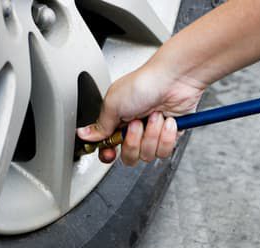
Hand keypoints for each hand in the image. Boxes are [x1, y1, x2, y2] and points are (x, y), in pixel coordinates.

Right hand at [77, 63, 205, 165]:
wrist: (174, 79)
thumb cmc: (144, 84)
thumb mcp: (113, 104)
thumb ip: (100, 125)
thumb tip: (84, 134)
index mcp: (117, 121)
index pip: (108, 146)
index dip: (108, 153)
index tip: (110, 153)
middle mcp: (133, 129)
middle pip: (129, 156)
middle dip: (133, 142)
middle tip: (136, 123)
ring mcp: (152, 133)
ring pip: (147, 155)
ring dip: (151, 135)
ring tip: (154, 116)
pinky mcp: (169, 136)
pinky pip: (165, 151)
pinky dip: (166, 136)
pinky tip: (167, 121)